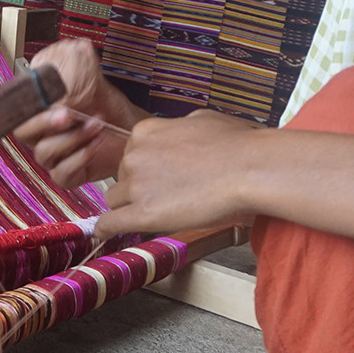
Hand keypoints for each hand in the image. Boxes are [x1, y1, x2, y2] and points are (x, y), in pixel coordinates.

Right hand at [13, 39, 144, 187]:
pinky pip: (61, 173)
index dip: (24, 104)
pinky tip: (97, 143)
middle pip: (23, 132)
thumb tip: (80, 46)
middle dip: (45, 122)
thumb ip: (84, 64)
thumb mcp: (95, 82)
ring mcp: (51, 156)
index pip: (17, 107)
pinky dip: (80, 157)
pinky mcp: (65, 175)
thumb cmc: (105, 106)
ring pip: (45, 152)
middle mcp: (40, 134)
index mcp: (39, 109)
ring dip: (72, 137)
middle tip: (68, 113)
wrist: (128, 130)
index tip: (42, 96)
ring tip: (97, 123)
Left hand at [94, 109, 262, 238]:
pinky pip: (110, 223)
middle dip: (139, 186)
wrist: (247, 168)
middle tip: (167, 194)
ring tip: (158, 211)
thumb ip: (179, 128)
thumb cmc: (234, 144)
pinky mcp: (143, 213)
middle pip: (122, 176)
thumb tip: (180, 131)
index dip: (146, 168)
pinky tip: (106, 233)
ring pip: (116, 200)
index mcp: (146, 131)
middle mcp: (134, 155)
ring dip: (131, 206)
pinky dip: (107, 229)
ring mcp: (136, 184)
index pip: (131, 154)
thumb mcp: (201, 120)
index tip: (157, 176)